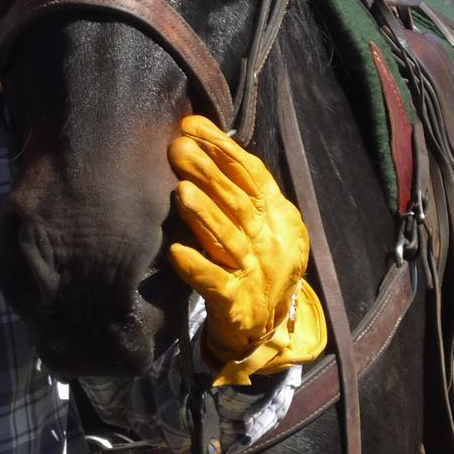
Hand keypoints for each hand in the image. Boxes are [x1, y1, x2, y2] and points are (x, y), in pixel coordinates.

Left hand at [167, 116, 326, 385]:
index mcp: (278, 218)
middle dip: (209, 173)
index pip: (252, 175)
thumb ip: (240, 191)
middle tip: (179, 149)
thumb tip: (205, 143)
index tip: (192, 125)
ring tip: (180, 193)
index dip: (224, 149)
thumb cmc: (254, 265)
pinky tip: (175, 252)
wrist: (265, 328)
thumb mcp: (260, 225)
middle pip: (239, 203)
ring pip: (229, 240)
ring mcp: (256, 275)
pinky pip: (217, 284)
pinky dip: (197, 268)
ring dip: (205, 216)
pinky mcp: (236, 305)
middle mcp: (271, 243)